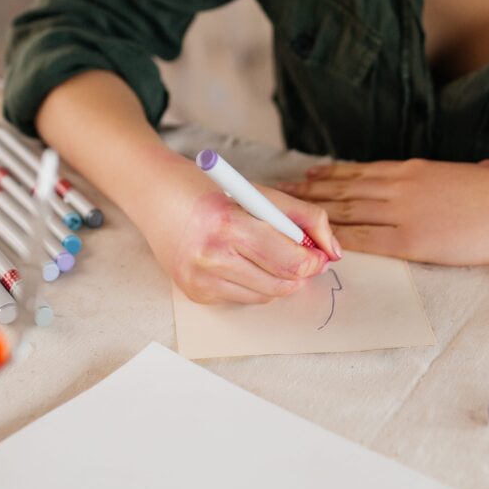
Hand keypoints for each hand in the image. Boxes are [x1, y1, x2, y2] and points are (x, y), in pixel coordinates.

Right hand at [133, 160, 341, 304]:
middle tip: (303, 258)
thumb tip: (333, 250)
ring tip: (268, 254)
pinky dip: (253, 284)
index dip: (312, 259)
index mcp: (227, 224)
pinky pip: (243, 298)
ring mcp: (200, 280)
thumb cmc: (208, 190)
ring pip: (265, 295)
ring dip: (278, 279)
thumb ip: (302, 217)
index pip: (288, 258)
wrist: (155, 198)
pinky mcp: (195, 294)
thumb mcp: (258, 193)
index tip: (319, 253)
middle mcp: (211, 257)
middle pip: (280, 283)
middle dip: (300, 273)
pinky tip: (240, 261)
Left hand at [277, 158, 488, 266]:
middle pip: (343, 189)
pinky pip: (364, 240)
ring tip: (287, 215)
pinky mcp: (409, 240)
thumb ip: (468, 174)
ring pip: (345, 212)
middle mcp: (399, 185)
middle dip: (308, 193)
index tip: (308, 175)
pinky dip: (338, 241)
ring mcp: (402, 212)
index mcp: (413, 169)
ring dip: (313, 215)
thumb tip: (483, 170)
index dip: (330, 175)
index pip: (360, 171)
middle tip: (280, 194)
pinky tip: (319, 243)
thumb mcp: (480, 174)